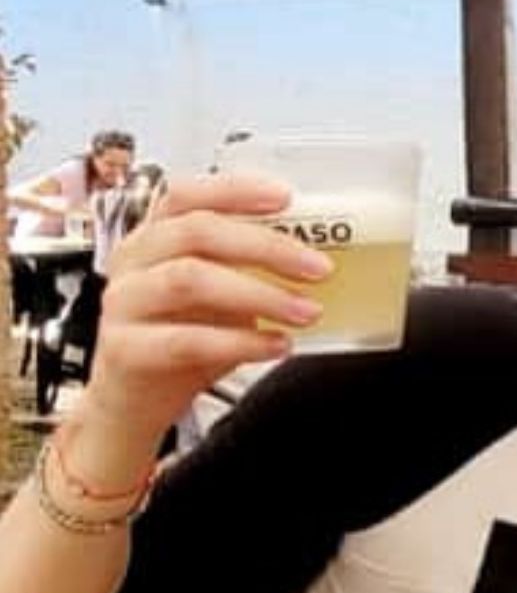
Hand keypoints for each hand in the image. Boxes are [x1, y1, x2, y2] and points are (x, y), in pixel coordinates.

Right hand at [83, 175, 332, 446]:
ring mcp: (123, 304)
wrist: (131, 401)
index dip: (234, 191)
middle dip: (266, 246)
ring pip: (189, 279)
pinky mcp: (125, 350)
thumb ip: (249, 271)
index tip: (285, 198)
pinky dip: (241, 342)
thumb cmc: (177, 338)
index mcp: (154, 238)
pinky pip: (187, 339)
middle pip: (196, 232)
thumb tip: (315, 260)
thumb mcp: (218, 295)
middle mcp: (133, 262)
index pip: (186, 196)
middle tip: (317, 268)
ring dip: (260, 294)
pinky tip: (277, 346)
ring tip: (306, 312)